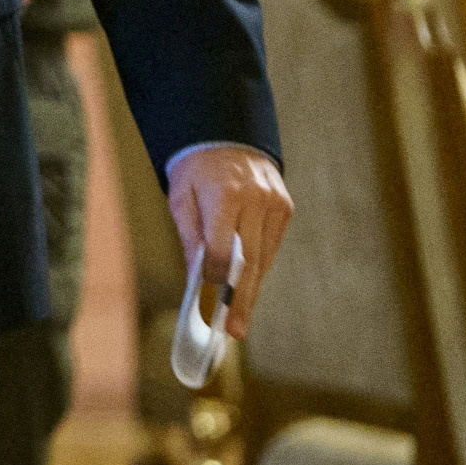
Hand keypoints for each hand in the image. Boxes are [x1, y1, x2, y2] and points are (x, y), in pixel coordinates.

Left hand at [167, 143, 292, 338]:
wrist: (226, 135)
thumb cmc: (195, 169)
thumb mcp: (180, 196)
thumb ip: (190, 236)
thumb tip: (196, 276)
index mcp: (225, 194)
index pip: (223, 249)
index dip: (214, 279)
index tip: (207, 304)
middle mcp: (255, 199)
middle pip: (249, 260)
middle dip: (240, 298)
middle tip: (235, 330)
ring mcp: (275, 203)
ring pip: (264, 257)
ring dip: (251, 288)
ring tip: (240, 317)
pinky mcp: (285, 207)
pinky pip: (272, 245)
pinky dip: (260, 266)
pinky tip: (247, 286)